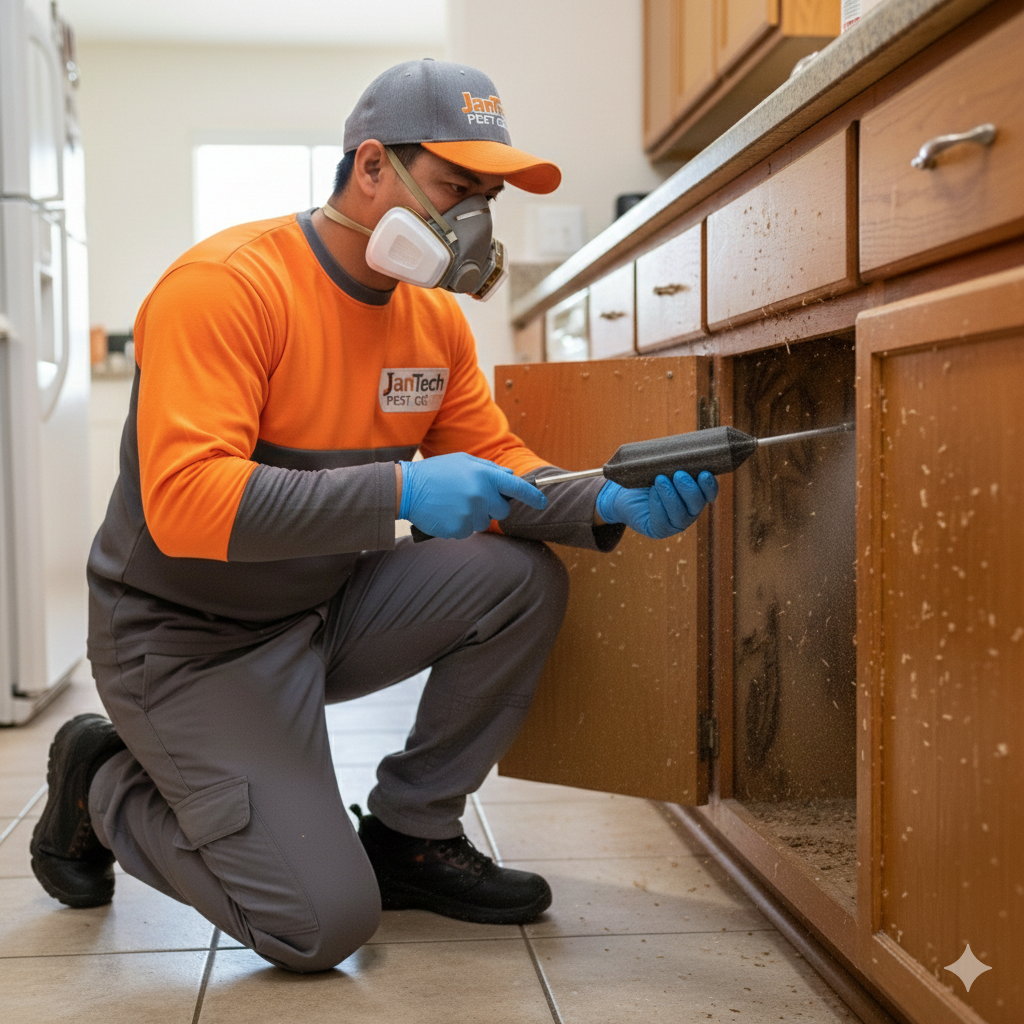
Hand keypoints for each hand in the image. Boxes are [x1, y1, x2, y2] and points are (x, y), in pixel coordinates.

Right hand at [399, 453, 546, 539]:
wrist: (407, 489)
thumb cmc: (437, 472)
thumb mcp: (464, 461)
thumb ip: (489, 469)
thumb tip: (511, 476)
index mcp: (485, 475)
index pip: (518, 488)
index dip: (533, 497)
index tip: (542, 503)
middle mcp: (481, 494)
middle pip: (502, 511)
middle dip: (492, 506)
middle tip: (472, 498)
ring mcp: (471, 513)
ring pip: (484, 522)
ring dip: (473, 516)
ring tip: (453, 503)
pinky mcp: (460, 529)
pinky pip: (468, 531)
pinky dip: (459, 525)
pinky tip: (446, 512)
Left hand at [596, 470, 717, 539]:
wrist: (623, 493)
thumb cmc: (645, 477)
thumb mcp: (661, 467)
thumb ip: (673, 461)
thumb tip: (685, 445)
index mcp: (694, 495)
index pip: (709, 493)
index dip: (709, 486)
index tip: (704, 473)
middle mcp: (688, 512)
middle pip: (697, 505)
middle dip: (689, 489)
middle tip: (678, 474)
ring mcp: (675, 524)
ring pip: (680, 515)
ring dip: (671, 496)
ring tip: (660, 480)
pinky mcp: (659, 530)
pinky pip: (663, 522)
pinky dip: (659, 505)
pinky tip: (653, 493)